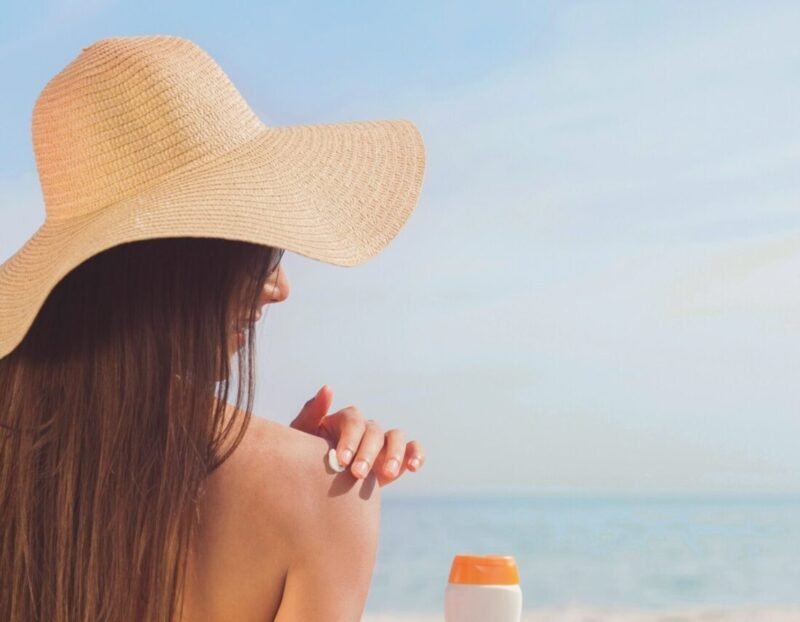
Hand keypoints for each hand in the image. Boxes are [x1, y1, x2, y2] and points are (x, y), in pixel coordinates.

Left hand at [289, 385, 424, 486]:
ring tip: (386, 473)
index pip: (353, 420)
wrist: (317, 490)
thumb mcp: (302, 439)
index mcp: (343, 421)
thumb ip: (311, 414)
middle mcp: (365, 428)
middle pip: (374, 430)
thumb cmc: (304, 461)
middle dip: (368, 452)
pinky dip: (416, 454)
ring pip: (396, 437)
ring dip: (394, 453)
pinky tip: (413, 467)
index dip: (350, 438)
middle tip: (358, 474)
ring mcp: (382, 442)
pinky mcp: (396, 457)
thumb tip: (328, 388)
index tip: (341, 460)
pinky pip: (412, 449)